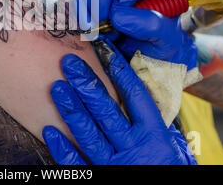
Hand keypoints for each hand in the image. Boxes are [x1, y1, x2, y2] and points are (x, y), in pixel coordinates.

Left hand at [42, 49, 196, 164]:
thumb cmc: (168, 168)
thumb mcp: (173, 144)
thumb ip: (156, 120)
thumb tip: (142, 89)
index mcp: (154, 134)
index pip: (135, 95)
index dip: (119, 71)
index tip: (104, 50)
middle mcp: (134, 147)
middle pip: (107, 110)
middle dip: (86, 83)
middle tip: (69, 63)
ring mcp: (115, 165)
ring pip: (89, 133)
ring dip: (71, 109)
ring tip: (56, 87)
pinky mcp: (100, 179)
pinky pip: (77, 165)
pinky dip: (62, 149)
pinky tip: (48, 131)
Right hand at [78, 0, 196, 69]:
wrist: (148, 57)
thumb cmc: (163, 44)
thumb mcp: (168, 39)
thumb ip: (152, 25)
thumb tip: (118, 16)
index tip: (122, 12)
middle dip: (102, 1)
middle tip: (103, 25)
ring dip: (90, 10)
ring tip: (102, 30)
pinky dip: (81, 15)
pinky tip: (94, 29)